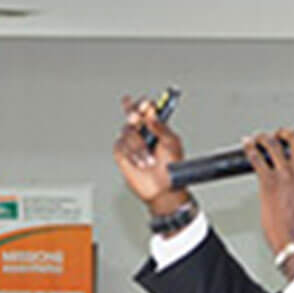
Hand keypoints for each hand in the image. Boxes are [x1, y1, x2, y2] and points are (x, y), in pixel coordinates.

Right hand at [113, 96, 193, 216]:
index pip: (146, 108)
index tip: (146, 105)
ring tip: (150, 161)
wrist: (163, 188)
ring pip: (127, 131)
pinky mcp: (121, 153)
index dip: (144, 104)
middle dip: (133, 114)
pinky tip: (140, 163)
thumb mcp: (172, 143)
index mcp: (155, 126)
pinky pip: (121, 145)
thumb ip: (161, 127)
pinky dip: (131, 155)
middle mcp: (142, 131)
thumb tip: (151, 115)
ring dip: (139, 146)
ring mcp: (131, 142)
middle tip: (137, 118)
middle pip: (132, 113)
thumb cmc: (171, 167)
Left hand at [242, 126, 293, 273]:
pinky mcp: (267, 182)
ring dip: (264, 137)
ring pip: (272, 143)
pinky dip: (249, 148)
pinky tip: (247, 146)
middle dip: (283, 132)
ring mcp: (284, 174)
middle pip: (292, 137)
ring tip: (259, 138)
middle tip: (277, 134)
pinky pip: (256, 158)